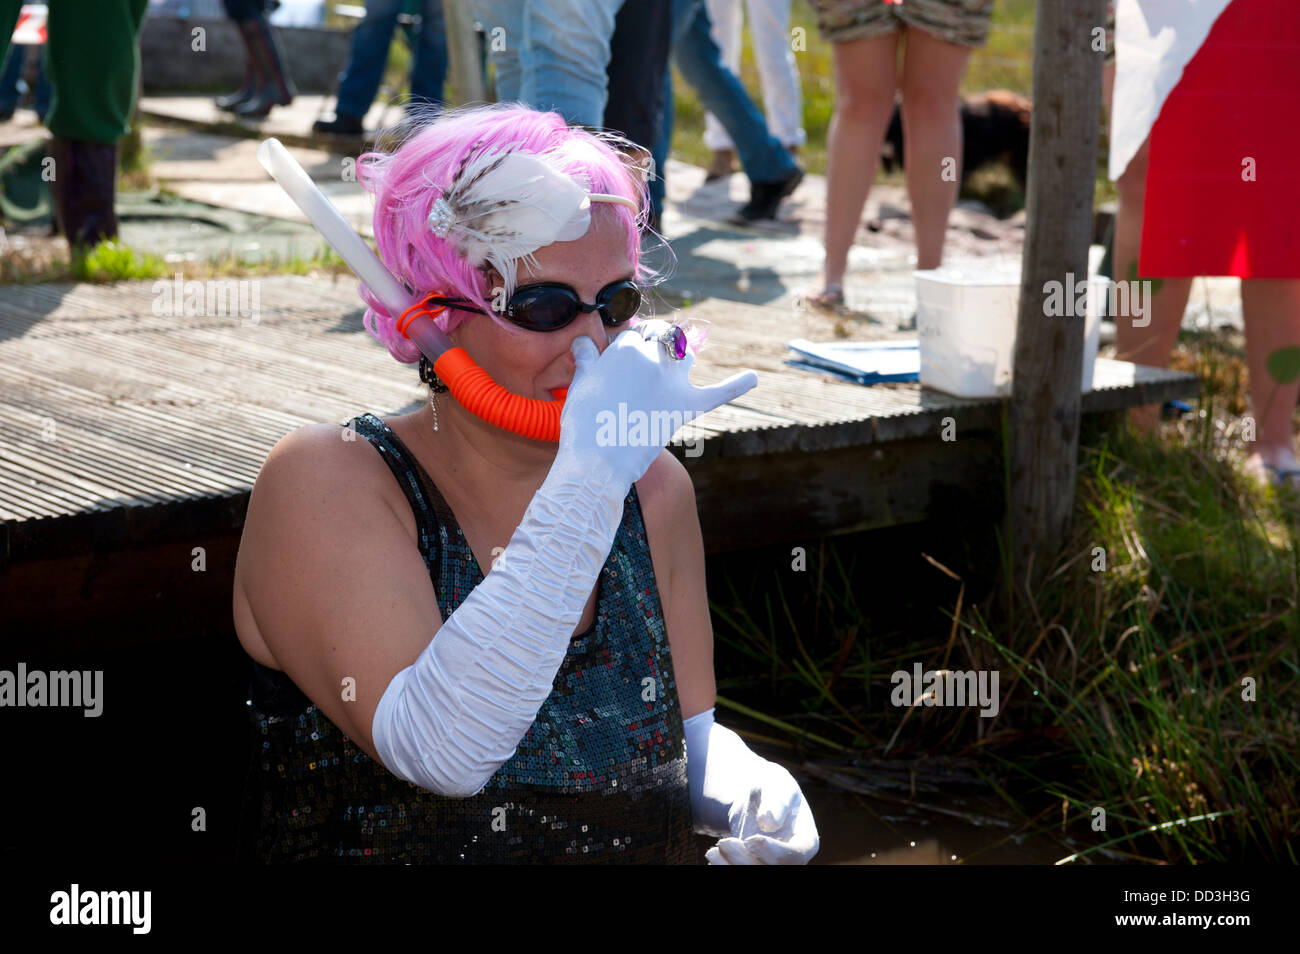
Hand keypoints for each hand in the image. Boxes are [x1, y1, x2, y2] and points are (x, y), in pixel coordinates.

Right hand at [559, 325, 756, 484]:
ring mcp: (672, 382)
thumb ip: (586, 359)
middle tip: (646, 359)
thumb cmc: (583, 422)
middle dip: (656, 341)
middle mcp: (653, 359)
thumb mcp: (580, 384)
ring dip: (682, 353)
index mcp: (626, 349)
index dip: (628, 346)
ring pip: (686, 354)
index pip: (633, 336)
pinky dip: (738, 385)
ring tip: (676, 361)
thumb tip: (583, 343)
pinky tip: (754, 378)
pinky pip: (718, 393)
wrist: (597, 460)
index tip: (621, 360)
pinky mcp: (684, 408)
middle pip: (663, 337)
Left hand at [705, 762, 819, 864]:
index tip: (751, 839)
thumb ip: (777, 801)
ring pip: (753, 875)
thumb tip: (769, 821)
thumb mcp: (776, 785)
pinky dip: (726, 868)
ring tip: (713, 851)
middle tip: (724, 843)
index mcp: (805, 842)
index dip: (773, 853)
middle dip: (745, 861)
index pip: (794, 857)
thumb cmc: (771, 789)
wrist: (756, 798)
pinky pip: (741, 873)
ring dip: (732, 867)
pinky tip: (713, 857)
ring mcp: (771, 865)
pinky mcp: (754, 865)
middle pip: (772, 871)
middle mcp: (791, 860)